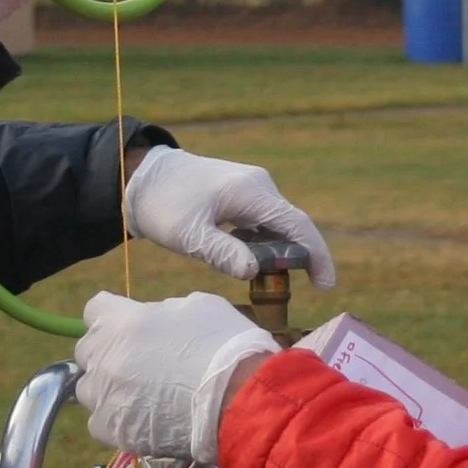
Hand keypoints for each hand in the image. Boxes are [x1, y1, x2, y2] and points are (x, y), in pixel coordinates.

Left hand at [74, 289, 277, 461]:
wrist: (241, 400)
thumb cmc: (226, 346)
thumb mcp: (199, 307)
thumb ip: (163, 311)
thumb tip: (153, 320)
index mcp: (122, 321)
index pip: (94, 309)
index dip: (112, 316)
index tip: (128, 326)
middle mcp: (104, 356)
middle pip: (87, 350)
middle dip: (107, 352)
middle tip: (138, 362)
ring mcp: (104, 395)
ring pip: (89, 388)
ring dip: (108, 388)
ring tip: (139, 396)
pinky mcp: (111, 429)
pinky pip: (99, 422)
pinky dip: (116, 420)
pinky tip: (141, 419)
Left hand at [123, 146, 334, 289]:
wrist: (142, 177)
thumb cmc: (163, 205)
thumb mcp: (188, 235)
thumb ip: (221, 252)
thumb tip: (254, 272)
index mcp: (251, 192)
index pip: (297, 225)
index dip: (317, 255)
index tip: (325, 285)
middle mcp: (259, 185)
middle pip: (291, 225)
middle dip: (297, 258)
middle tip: (286, 290)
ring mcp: (252, 187)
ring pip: (277, 224)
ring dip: (277, 252)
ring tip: (264, 279)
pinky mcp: (242, 193)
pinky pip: (263, 221)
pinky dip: (262, 243)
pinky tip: (246, 260)